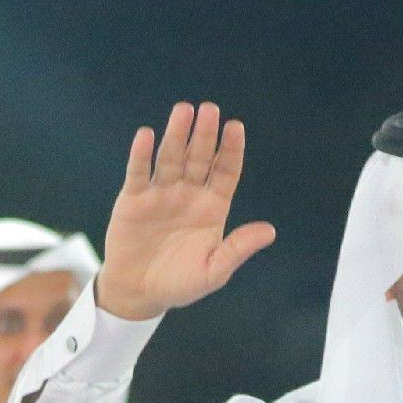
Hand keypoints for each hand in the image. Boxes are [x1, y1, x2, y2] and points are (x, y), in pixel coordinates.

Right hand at [95, 102, 276, 319]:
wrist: (139, 293)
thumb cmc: (180, 284)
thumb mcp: (214, 271)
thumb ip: (238, 249)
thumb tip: (269, 231)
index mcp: (212, 206)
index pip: (225, 171)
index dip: (231, 149)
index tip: (235, 127)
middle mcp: (188, 193)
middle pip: (199, 157)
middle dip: (204, 134)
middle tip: (209, 109)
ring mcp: (161, 193)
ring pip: (171, 158)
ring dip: (176, 134)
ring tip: (182, 111)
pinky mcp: (133, 199)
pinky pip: (139, 172)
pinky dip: (141, 154)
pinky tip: (146, 135)